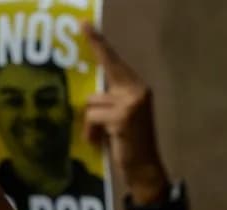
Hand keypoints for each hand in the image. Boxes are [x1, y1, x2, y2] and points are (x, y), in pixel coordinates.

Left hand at [83, 22, 168, 204]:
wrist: (144, 168)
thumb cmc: (126, 143)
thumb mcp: (116, 118)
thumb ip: (106, 101)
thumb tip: (83, 96)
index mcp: (136, 88)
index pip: (115, 62)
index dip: (100, 43)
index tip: (84, 24)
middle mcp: (138, 90)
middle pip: (107, 68)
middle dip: (97, 46)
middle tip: (82, 23)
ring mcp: (132, 102)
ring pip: (92, 102)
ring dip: (90, 122)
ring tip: (102, 136)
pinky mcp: (123, 116)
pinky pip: (92, 117)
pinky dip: (91, 132)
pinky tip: (102, 141)